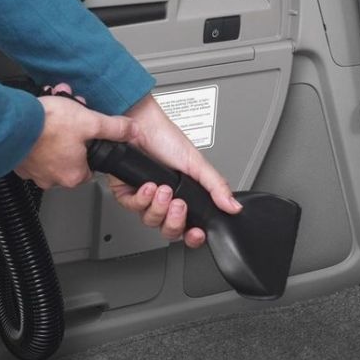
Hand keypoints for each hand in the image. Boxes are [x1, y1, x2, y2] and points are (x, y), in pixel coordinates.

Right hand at [14, 86, 135, 189]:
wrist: (11, 124)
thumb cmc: (46, 126)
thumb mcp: (89, 121)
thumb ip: (114, 128)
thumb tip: (131, 131)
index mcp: (74, 174)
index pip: (91, 164)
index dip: (90, 144)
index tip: (84, 131)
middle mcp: (53, 179)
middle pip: (71, 156)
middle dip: (71, 134)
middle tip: (67, 118)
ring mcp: (34, 173)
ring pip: (51, 152)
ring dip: (53, 133)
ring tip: (51, 116)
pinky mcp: (19, 163)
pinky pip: (32, 151)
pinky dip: (35, 137)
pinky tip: (36, 124)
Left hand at [110, 94, 241, 248]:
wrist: (140, 123)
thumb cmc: (165, 137)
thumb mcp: (197, 163)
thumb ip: (216, 186)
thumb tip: (234, 206)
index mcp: (184, 196)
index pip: (189, 227)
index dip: (193, 236)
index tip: (197, 232)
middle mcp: (164, 201)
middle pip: (169, 230)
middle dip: (174, 221)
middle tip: (179, 204)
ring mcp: (145, 198)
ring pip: (150, 220)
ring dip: (158, 206)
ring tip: (163, 189)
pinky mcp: (126, 192)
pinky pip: (132, 207)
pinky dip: (142, 198)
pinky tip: (148, 186)